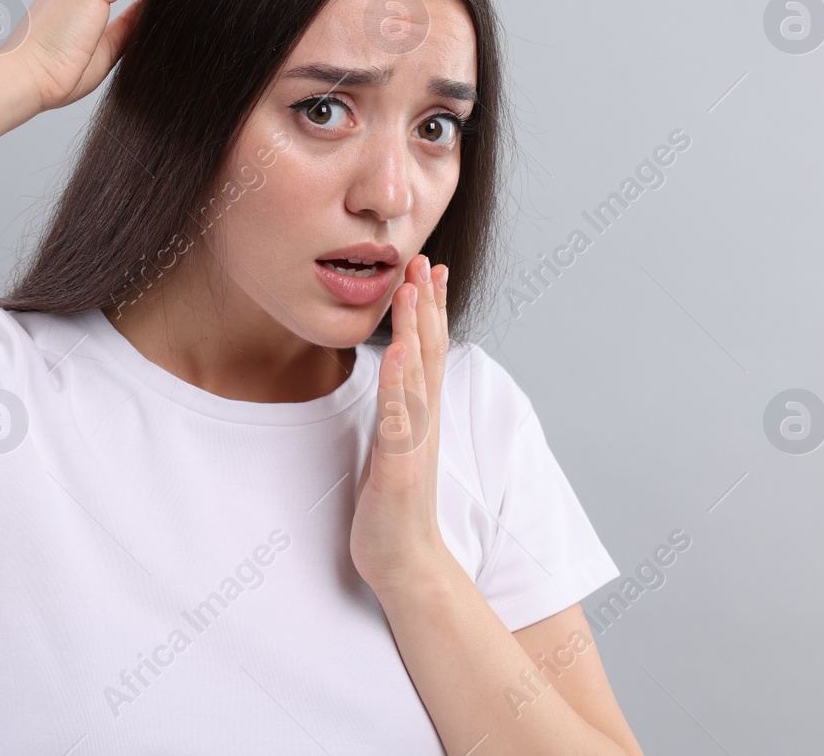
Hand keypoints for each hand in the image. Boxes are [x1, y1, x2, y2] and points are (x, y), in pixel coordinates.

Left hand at [349, 254, 451, 595]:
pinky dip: (398, 384)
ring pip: (416, 376)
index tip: (427, 268)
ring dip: (414, 330)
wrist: (407, 562)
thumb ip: (398, 411)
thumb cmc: (395, 506)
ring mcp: (414, 444)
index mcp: (420, 415)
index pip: (427, 352)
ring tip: (411, 290)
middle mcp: (423, 422)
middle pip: (428, 353)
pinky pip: (400, 420)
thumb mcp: (396, 445)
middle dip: (426, 304)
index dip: (428, 309)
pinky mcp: (400, 469)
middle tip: (425, 259)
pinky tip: (395, 354)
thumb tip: (395, 378)